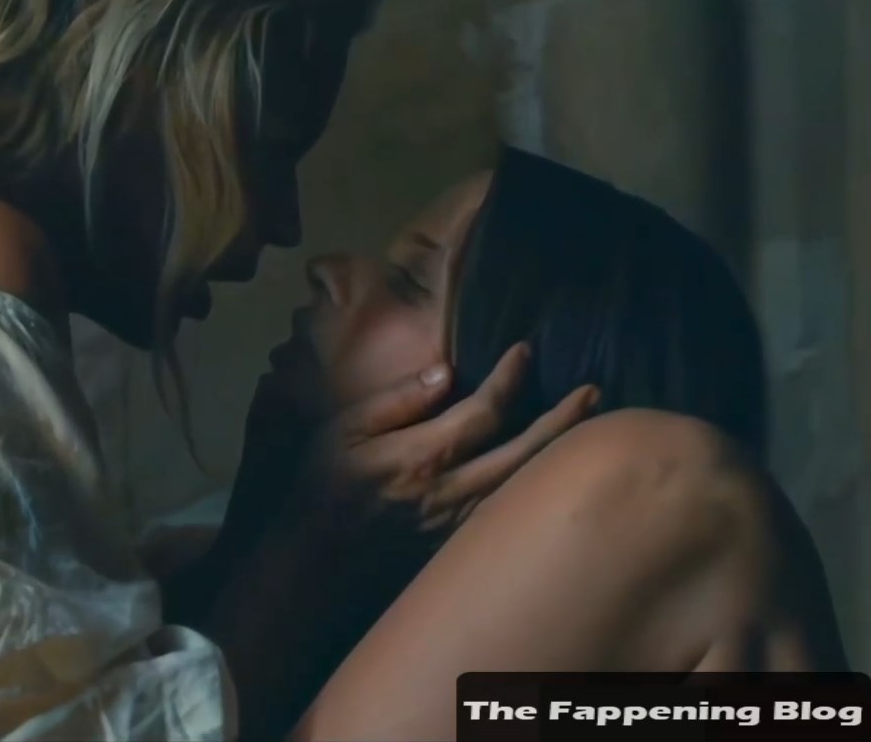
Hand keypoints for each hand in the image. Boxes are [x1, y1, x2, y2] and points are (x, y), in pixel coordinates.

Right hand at [327, 343, 599, 531]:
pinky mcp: (463, 544)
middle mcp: (454, 491)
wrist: (314, 555)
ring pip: (527, 486)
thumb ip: (396, 400)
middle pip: (525, 452)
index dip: (509, 378)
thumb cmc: (324, 485)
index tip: (524, 351)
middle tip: (592, 391)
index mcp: (423, 456)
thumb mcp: (341, 430)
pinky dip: (539, 488)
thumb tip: (446, 371)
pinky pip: (513, 513)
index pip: (484, 411)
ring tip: (589, 428)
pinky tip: (553, 472)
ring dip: (560, 454)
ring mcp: (463, 523)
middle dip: (562, 418)